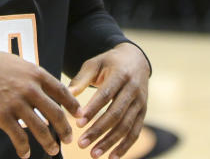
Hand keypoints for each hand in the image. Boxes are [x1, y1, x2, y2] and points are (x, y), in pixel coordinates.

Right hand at [0, 43, 80, 157]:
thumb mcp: (13, 63)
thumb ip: (28, 76)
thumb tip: (39, 88)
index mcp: (34, 73)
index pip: (62, 91)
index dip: (72, 105)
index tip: (79, 115)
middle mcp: (29, 88)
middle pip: (56, 113)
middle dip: (64, 129)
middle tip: (68, 139)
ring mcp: (16, 102)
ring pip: (41, 128)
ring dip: (49, 143)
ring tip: (52, 150)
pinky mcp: (2, 115)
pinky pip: (18, 137)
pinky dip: (24, 148)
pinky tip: (24, 154)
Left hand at [68, 43, 150, 157]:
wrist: (135, 59)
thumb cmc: (109, 62)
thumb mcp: (95, 64)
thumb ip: (80, 79)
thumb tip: (66, 96)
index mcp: (120, 74)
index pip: (106, 95)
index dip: (93, 110)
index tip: (78, 123)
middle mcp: (133, 89)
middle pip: (116, 114)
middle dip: (98, 130)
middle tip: (81, 143)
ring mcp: (141, 102)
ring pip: (126, 126)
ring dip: (110, 142)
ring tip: (93, 153)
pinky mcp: (143, 112)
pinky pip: (135, 132)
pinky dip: (125, 146)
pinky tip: (112, 156)